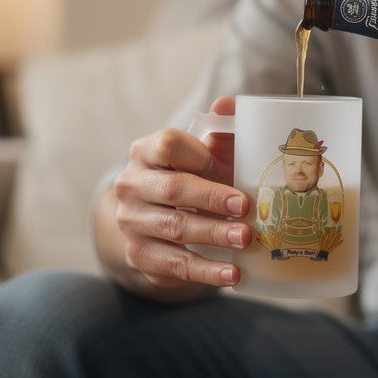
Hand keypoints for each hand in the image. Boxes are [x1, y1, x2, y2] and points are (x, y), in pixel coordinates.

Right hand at [110, 96, 250, 292]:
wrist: (160, 220)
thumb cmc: (193, 178)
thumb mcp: (205, 155)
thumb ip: (220, 131)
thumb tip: (229, 103)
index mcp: (145, 151)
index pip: (167, 144)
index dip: (195, 153)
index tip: (217, 161)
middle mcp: (131, 185)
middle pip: (173, 189)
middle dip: (212, 198)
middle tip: (246, 208)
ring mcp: (131, 222)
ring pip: (175, 228)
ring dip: (214, 235)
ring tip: (246, 239)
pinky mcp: (140, 255)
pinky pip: (175, 264)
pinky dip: (206, 271)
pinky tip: (232, 274)